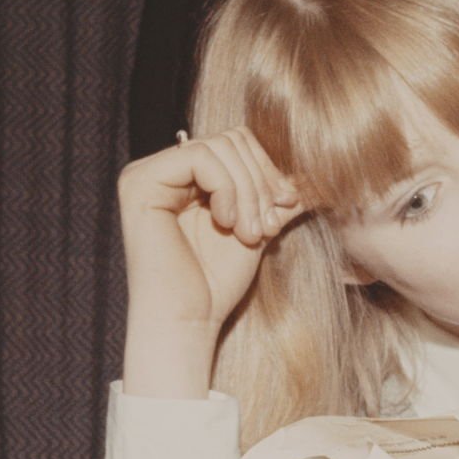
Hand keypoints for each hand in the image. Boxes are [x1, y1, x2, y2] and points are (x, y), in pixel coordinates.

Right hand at [119, 129, 303, 395]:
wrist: (189, 319)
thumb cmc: (218, 282)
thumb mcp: (258, 227)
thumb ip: (277, 197)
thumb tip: (318, 173)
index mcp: (187, 177)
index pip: (239, 143)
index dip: (269, 171)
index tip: (284, 210)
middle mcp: (162, 169)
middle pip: (232, 139)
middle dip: (261, 182)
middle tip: (267, 227)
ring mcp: (146, 173)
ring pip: (220, 146)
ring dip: (249, 192)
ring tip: (250, 234)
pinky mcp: (140, 182)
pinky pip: (200, 157)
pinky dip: (227, 189)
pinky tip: (228, 224)